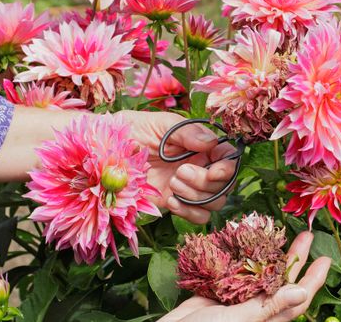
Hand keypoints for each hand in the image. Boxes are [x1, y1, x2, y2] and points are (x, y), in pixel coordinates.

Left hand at [121, 110, 236, 223]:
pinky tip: (172, 201)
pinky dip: (189, 212)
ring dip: (197, 197)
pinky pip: (198, 216)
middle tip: (180, 173)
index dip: (228, 168)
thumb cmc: (137, 129)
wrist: (110, 151)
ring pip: (214, 201)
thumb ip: (188, 132)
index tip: (213, 171)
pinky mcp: (177, 202)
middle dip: (205, 182)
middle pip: (225, 184)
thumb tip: (212, 142)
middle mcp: (200, 165)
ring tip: (173, 184)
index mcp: (201, 144)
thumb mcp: (162, 124)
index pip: (229, 158)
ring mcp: (190, 186)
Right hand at [158, 232, 330, 321]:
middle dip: (296, 256)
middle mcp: (256, 304)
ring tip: (280, 233)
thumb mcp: (237, 321)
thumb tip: (301, 293)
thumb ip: (267, 308)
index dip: (312, 279)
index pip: (297, 297)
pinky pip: (238, 267)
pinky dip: (244, 253)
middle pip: (282, 278)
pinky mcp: (222, 286)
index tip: (325, 259)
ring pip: (262, 270)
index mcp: (266, 317)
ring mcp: (239, 294)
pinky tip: (248, 239)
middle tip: (307, 236)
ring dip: (272, 251)